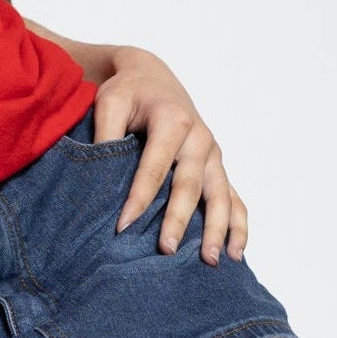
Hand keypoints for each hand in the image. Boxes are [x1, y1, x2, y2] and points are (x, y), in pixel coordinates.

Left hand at [97, 47, 247, 266]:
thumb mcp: (109, 102)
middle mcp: (199, 138)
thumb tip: (98, 178)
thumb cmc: (128, 92)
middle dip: (178, 219)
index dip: (139, 198)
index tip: (122, 227)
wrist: (152, 76)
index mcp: (173, 121)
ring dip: (217, 228)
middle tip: (166, 251)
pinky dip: (237, 224)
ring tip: (210, 260)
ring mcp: (213, 153)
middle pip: (190, 185)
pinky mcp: (217, 166)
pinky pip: (234, 197)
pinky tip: (235, 252)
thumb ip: (105, 135)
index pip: (154, 167)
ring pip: (220, 194)